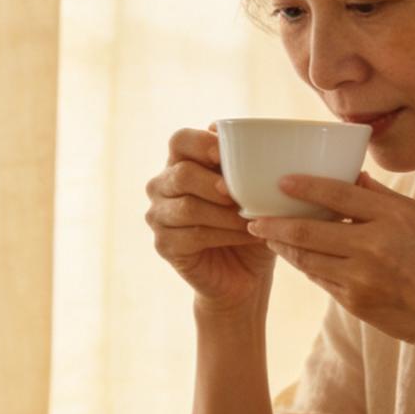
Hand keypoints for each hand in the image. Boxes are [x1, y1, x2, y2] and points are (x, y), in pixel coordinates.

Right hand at [145, 125, 275, 312]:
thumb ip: (249, 166)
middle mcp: (162, 185)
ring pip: (188, 207)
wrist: (245, 273)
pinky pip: (193, 235)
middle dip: (215, 184)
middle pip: (182, 174)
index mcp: (181, 162)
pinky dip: (225, 235)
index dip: (203, 143)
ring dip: (226, 214)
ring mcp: (158, 215)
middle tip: (241, 196)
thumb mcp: (254, 191)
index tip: (228, 154)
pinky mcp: (164, 244)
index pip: (180, 140)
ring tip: (253, 220)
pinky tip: (248, 235)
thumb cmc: (250, 222)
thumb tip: (255, 142)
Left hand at [244, 170, 414, 354]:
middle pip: (309, 230)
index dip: (305, 187)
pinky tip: (296, 258)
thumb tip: (352, 178)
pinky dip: (306, 267)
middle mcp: (374, 246)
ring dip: (283, 247)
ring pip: (307, 258)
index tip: (281, 181)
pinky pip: (321, 279)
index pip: (338, 194)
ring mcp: (361, 277)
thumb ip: (383, 199)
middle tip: (253, 217)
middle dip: (275, 224)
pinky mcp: (355, 302)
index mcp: (393, 217)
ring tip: (266, 236)